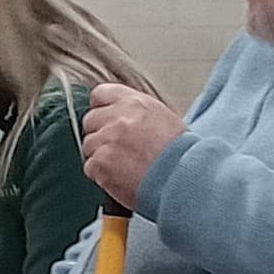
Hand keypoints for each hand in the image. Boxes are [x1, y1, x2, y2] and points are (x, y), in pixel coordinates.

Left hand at [79, 81, 185, 208]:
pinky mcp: (101, 162)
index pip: (100, 95)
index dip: (101, 109)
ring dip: (101, 157)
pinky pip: (90, 167)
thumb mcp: (164, 120)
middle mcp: (119, 118)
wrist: (185, 179)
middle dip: (100, 135)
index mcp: (135, 103)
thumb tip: (120, 116)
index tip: (105, 120)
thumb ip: (137, 114)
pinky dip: (102, 175)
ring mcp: (107, 140)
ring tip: (124, 167)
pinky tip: (121, 178)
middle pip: (90, 121)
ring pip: (89, 146)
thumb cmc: (181, 155)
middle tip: (118, 150)